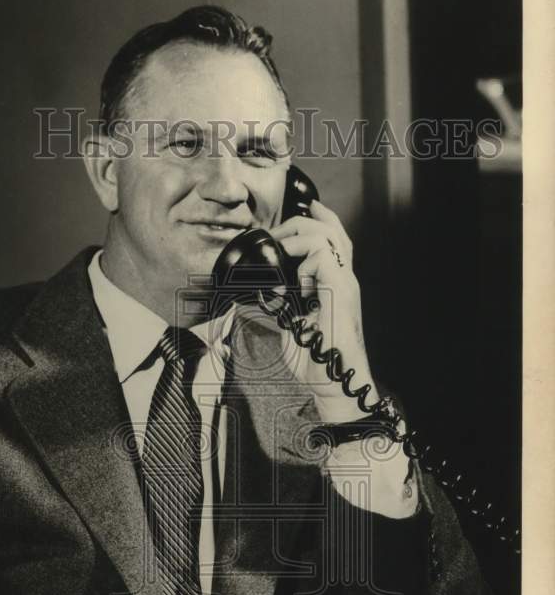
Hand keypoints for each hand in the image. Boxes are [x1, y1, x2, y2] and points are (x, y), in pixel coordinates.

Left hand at [270, 199, 375, 422]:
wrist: (333, 383)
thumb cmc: (316, 361)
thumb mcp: (288, 327)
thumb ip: (275, 307)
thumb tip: (250, 295)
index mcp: (334, 284)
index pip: (333, 240)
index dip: (318, 219)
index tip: (298, 211)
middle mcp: (344, 280)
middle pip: (334, 230)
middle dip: (302, 222)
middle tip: (277, 233)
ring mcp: (345, 284)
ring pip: (329, 237)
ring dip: (300, 237)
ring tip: (283, 251)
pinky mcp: (341, 292)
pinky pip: (324, 256)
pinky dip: (305, 260)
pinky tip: (298, 280)